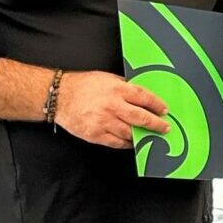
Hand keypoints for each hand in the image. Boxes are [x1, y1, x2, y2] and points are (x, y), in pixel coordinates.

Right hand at [53, 71, 169, 148]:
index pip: (144, 98)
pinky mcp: (95, 134)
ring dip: (142, 135)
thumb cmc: (82, 86)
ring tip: (150, 136)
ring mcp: (103, 121)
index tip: (164, 111)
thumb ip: (125, 87)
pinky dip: (127, 143)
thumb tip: (143, 97)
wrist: (58, 96)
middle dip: (156, 124)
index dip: (157, 105)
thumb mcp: (107, 79)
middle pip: (141, 117)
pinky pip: (117, 142)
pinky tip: (133, 141)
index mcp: (117, 90)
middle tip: (164, 127)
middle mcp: (112, 106)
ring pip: (130, 132)